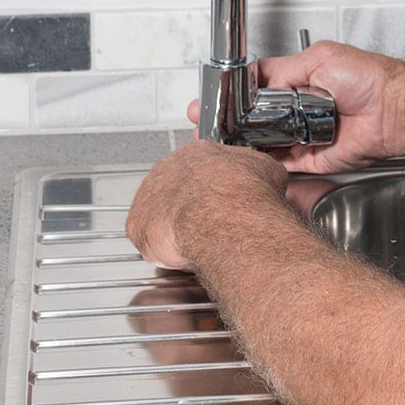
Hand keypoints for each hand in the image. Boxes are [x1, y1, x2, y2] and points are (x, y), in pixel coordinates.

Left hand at [126, 139, 287, 269]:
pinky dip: (164, 249)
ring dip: (176, 226)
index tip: (223, 197)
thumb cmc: (245, 196)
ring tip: (198, 240)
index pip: (202, 166)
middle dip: (194, 206)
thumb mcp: (266, 170)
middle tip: (211, 222)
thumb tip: (263, 179)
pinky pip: (149, 239)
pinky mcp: (138, 225)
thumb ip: (254, 172)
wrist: (224, 220)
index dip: (214, 185)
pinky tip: (182, 252)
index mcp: (199, 152)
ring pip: (162, 212)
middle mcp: (169, 168)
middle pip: (178, 188)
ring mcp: (149, 195)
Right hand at [187, 41, 404, 174]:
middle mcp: (300, 110)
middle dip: (230, 121)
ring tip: (216, 140)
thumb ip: (283, 71)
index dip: (233, 94)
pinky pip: (284, 164)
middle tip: (205, 122)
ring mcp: (305, 135)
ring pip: (265, 143)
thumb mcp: (319, 59)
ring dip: (242, 143)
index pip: (257, 88)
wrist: (394, 110)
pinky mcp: (313, 159)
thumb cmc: (371, 79)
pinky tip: (244, 157)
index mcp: (300, 82)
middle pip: (256, 119)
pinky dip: (265, 162)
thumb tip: (257, 80)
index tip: (212, 97)